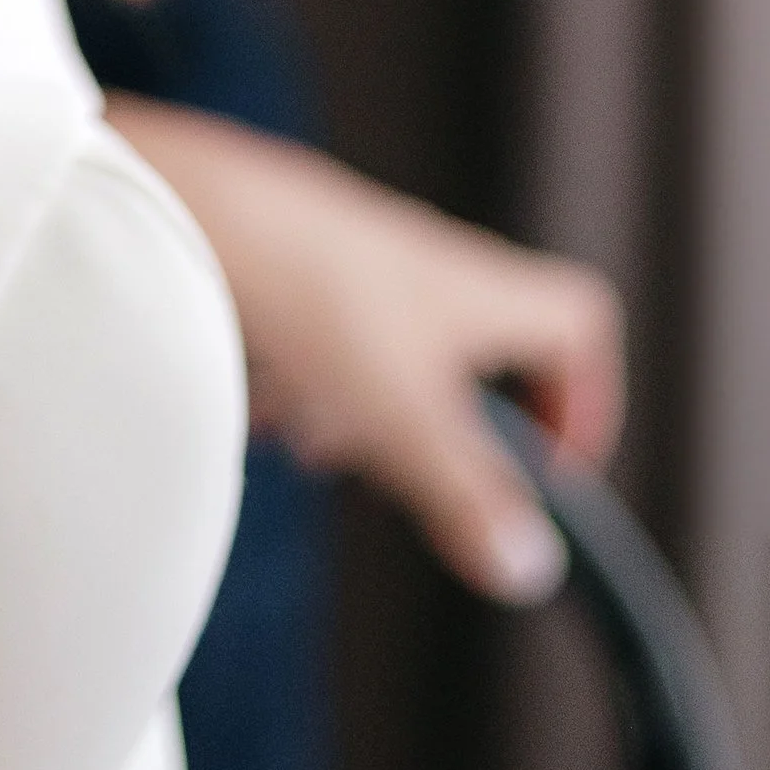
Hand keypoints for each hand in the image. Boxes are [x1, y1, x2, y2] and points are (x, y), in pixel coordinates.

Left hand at [105, 96, 623, 601]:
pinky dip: (302, 383)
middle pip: (477, 357)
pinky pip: (319, 339)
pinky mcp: (287, 264)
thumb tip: (530, 568)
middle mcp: (423, 264)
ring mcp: (353, 259)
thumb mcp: (401, 419)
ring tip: (309, 438)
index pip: (578, 321)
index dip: (586, 399)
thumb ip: (466, 495)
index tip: (548, 470)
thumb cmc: (307, 299)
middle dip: (446, 433)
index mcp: (477, 289)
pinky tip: (257, 405)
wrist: (183, 201)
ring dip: (362, 415)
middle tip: (404, 468)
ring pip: (390, 357)